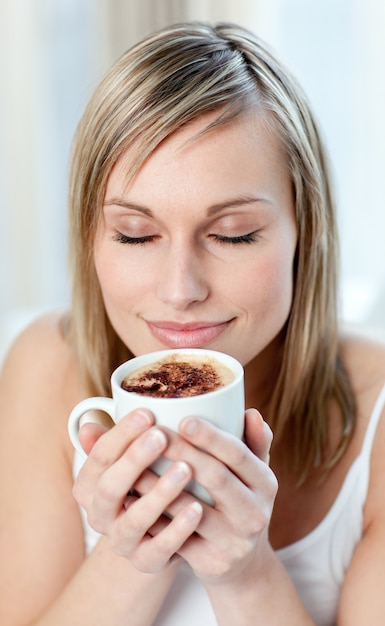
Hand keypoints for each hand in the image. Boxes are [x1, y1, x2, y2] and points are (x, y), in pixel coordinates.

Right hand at [72, 409, 202, 571]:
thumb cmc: (145, 481)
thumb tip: (88, 422)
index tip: (147, 413)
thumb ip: (116, 441)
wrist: (158, 532)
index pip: (99, 457)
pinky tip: (198, 508)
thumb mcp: (130, 459)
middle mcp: (99, 515)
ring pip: (135, 519)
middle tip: (162, 435)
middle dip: (135, 459)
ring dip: (161, 493)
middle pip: (110, 487)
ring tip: (186, 468)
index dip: (121, 434)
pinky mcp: (146, 561)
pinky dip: (179, 528)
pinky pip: (161, 547)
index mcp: (88, 486)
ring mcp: (122, 542)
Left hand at [138, 408, 276, 585]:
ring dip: (158, 483)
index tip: (184, 419)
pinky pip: (175, 536)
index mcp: (265, 483)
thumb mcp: (254, 474)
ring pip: (190, 508)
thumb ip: (254, 441)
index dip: (211, 437)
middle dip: (182, 452)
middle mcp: (255, 512)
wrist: (242, 564)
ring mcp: (234, 541)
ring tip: (133, 462)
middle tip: (154, 433)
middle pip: (215, 477)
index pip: (238, 454)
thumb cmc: (240, 501)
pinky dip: (152, 515)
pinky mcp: (210, 562)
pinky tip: (130, 497)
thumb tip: (251, 412)